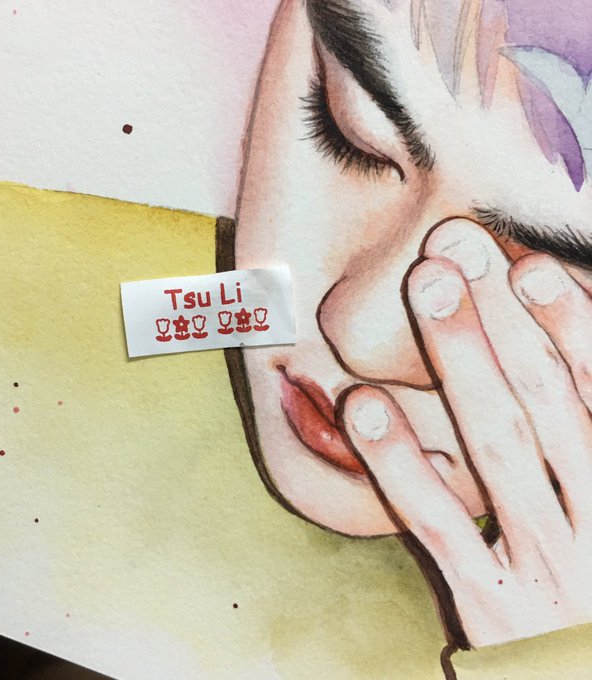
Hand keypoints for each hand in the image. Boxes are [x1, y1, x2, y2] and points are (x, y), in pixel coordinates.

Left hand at [339, 219, 591, 648]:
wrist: (580, 677)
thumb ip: (581, 442)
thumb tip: (569, 369)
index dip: (571, 324)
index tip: (527, 265)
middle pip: (545, 399)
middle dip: (501, 320)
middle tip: (455, 250)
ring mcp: (548, 565)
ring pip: (498, 445)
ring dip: (460, 360)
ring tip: (425, 288)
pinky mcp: (494, 609)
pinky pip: (438, 524)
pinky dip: (401, 461)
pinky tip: (363, 404)